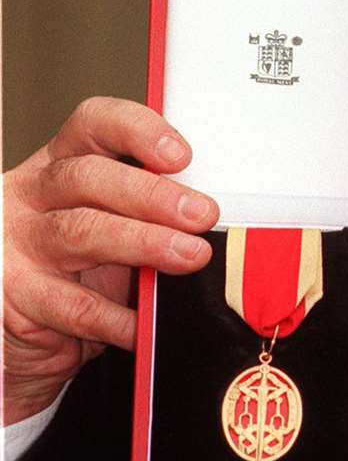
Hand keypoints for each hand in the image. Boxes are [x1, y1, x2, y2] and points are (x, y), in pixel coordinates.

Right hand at [3, 97, 218, 421]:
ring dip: (144, 242)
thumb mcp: (110, 227)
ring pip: (82, 232)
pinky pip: (75, 306)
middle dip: (152, 194)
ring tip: (190, 255)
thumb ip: (147, 211)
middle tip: (201, 214)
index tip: (182, 156)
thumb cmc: (76, 273)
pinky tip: (147, 323)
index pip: (92, 124)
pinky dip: (119, 317)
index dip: (136, 131)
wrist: (24, 336)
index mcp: (60, 164)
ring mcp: (17, 244)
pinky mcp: (15, 296)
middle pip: (87, 176)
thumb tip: (214, 210)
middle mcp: (32, 195)